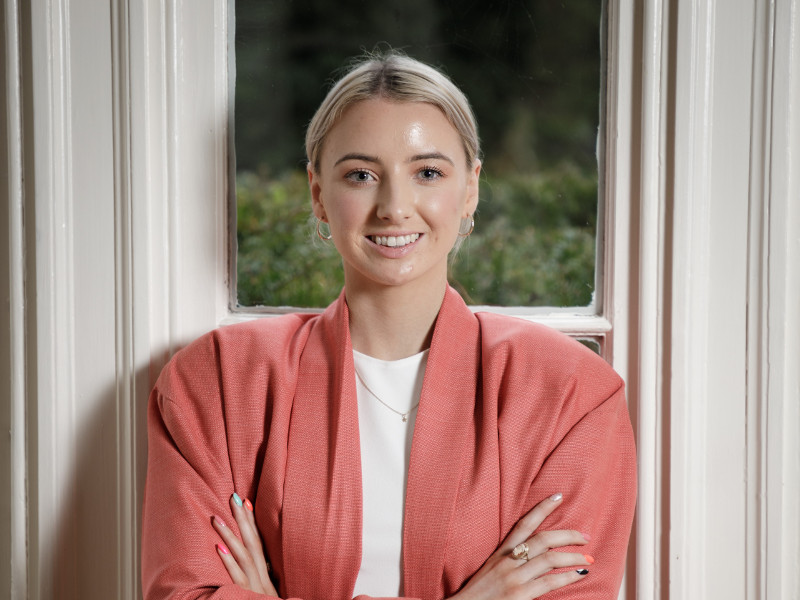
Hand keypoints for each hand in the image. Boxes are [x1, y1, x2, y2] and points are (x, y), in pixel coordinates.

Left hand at [212, 493, 278, 595]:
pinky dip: (228, 562)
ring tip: (218, 517)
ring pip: (243, 556)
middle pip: (253, 543)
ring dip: (231, 535)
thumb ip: (263, 576)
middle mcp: (261, 577)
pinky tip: (218, 548)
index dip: (252, 522)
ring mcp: (253, 586)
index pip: (260, 542)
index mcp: (266, 574)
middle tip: (233, 497)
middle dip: (243, 519)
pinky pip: (236, 577)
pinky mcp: (244, 596)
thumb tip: (258, 559)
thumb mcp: (268, 593)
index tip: (245, 502)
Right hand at [451, 493, 591, 599]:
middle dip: (568, 535)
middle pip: (543, 539)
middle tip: (585, 536)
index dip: (542, 508)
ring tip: (588, 559)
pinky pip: (549, 582)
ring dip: (573, 557)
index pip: (524, 523)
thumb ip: (511, 559)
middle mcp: (508, 560)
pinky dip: (568, 577)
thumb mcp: (492, 569)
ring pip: (549, 559)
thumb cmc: (480, 592)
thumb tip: (536, 554)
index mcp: (501, 552)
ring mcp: (514, 577)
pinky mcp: (520, 594)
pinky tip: (579, 574)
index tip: (559, 496)